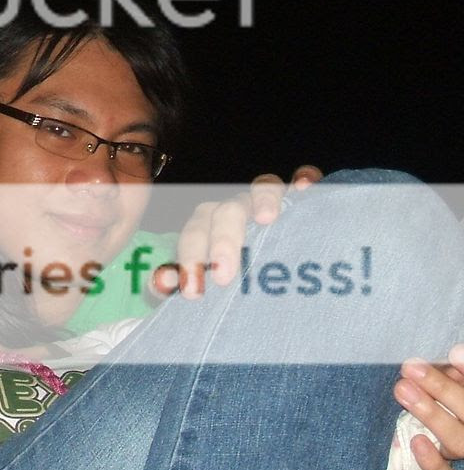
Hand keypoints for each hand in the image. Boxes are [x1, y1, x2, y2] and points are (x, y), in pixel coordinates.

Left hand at [171, 165, 322, 297]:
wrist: (253, 274)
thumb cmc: (222, 280)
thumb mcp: (197, 284)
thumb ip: (173, 282)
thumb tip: (162, 282)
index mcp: (205, 228)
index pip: (193, 236)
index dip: (190, 260)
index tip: (192, 291)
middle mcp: (232, 211)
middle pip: (225, 213)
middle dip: (223, 242)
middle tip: (224, 276)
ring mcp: (263, 203)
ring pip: (261, 189)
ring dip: (263, 199)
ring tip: (268, 218)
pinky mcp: (296, 201)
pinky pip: (300, 182)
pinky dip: (303, 179)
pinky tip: (306, 187)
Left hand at [395, 346, 463, 469]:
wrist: (420, 426)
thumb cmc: (438, 393)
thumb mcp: (448, 379)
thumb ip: (457, 369)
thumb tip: (456, 352)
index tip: (451, 353)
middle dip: (442, 389)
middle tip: (411, 367)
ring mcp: (459, 448)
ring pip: (458, 442)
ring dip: (431, 415)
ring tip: (403, 389)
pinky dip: (432, 463)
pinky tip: (416, 441)